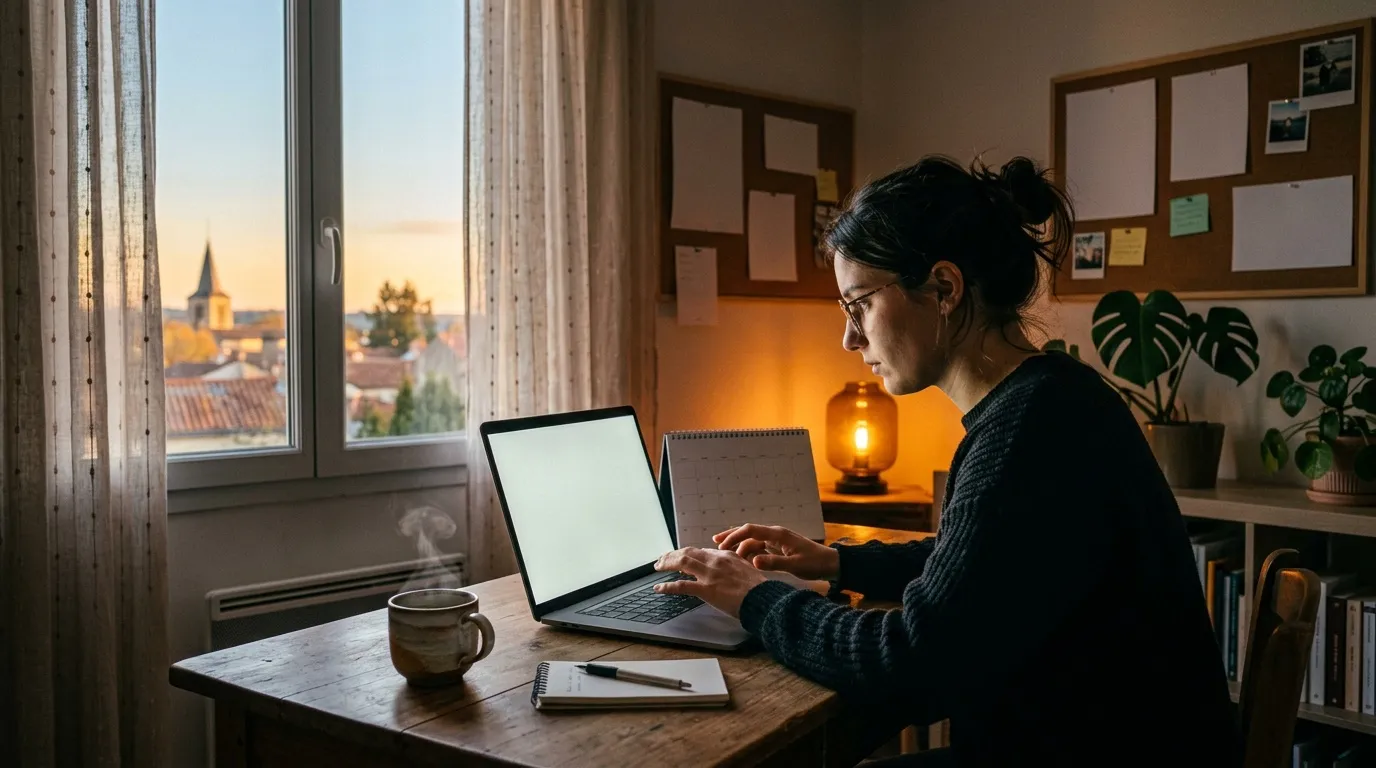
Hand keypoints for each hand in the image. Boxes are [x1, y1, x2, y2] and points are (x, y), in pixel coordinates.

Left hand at [653, 547, 769, 617]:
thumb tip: (725, 572)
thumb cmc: (758, 590)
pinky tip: (659, 589)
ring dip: (666, 563)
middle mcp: (715, 561)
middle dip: (671, 555)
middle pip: (687, 552)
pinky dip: (667, 587)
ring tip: (657, 567)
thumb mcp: (746, 570)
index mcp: (725, 555)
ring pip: (681, 562)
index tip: (680, 557)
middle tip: (662, 559)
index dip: (686, 553)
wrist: (764, 599)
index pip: (700, 551)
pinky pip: (681, 586)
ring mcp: (710, 575)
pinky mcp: (706, 590)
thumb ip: (733, 567)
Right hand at [713, 524, 840, 580]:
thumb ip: (773, 563)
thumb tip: (753, 561)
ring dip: (738, 545)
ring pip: (752, 540)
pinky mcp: (778, 548)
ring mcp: (776, 540)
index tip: (721, 545)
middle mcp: (775, 534)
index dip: (734, 536)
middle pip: (748, 531)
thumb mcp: (794, 566)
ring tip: (724, 554)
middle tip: (714, 543)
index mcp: (778, 535)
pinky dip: (748, 551)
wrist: (830, 564)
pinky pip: (759, 547)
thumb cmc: (814, 564)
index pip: (751, 530)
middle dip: (731, 536)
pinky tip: (740, 559)